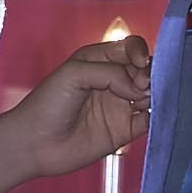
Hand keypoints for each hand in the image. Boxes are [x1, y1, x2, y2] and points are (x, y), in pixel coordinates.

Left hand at [0, 29, 151, 190]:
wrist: (34, 144)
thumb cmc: (46, 104)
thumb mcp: (74, 73)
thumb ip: (110, 72)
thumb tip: (137, 86)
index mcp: (99, 60)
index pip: (131, 48)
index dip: (140, 53)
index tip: (141, 63)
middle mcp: (113, 81)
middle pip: (146, 70)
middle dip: (151, 74)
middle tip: (143, 86)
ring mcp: (120, 106)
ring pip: (151, 94)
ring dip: (157, 94)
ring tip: (146, 100)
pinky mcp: (124, 130)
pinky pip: (149, 120)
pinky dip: (158, 117)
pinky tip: (154, 115)